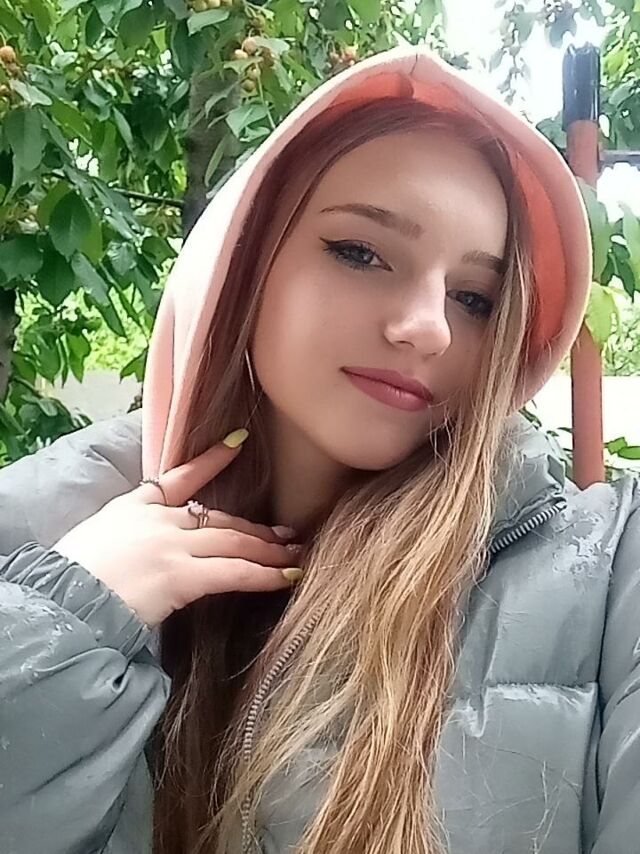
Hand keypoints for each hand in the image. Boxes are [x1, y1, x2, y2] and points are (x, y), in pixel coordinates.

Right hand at [53, 431, 301, 627]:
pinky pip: (235, 572)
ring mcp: (174, 545)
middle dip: (254, 528)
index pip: (179, 476)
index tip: (238, 442)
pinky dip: (266, 574)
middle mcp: (159, 520)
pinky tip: (287, 576)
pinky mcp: (183, 574)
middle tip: (284, 533)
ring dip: (268, 550)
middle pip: (219, 518)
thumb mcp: (94, 541)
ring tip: (294, 553)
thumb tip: (143, 554)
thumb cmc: (71, 578)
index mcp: (134, 507)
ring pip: (234, 542)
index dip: (213, 460)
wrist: (61, 600)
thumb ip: (126, 538)